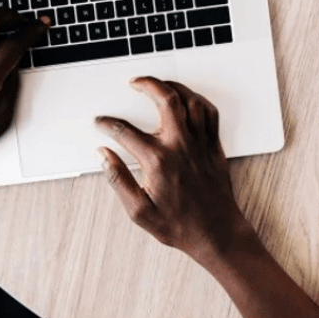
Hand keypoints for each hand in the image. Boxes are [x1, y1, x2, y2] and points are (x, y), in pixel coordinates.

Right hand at [96, 78, 256, 264]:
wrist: (216, 234)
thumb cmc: (180, 226)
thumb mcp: (139, 211)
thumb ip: (118, 179)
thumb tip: (104, 156)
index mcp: (159, 161)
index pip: (125, 131)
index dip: (108, 123)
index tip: (102, 122)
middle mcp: (181, 146)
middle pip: (166, 99)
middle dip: (147, 84)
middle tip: (135, 83)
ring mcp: (200, 144)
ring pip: (190, 101)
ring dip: (173, 87)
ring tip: (160, 85)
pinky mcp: (214, 148)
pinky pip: (210, 113)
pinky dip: (198, 101)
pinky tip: (188, 100)